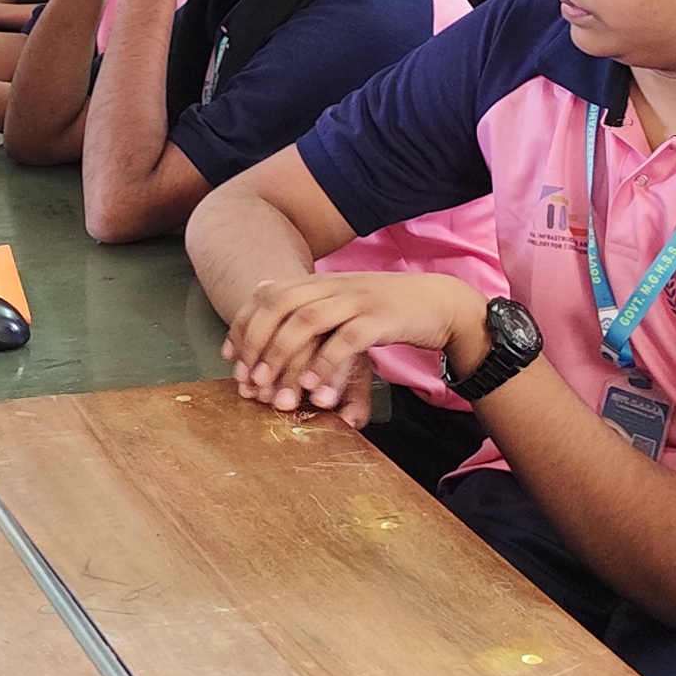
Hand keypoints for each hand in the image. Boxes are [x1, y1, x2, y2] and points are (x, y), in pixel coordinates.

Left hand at [223, 270, 480, 415]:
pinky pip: (346, 339)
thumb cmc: (391, 311)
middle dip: (257, 344)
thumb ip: (313, 310)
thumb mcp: (347, 304)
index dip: (244, 324)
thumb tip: (273, 320)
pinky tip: (315, 390)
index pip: (269, 294)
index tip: (231, 358)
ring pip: (307, 321)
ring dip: (285, 358)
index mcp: (322, 281)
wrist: (444, 302)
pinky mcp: (381, 316)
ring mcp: (357, 298)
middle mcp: (334, 284)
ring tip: (274, 394)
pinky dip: (326, 364)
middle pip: (280, 305)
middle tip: (248, 382)